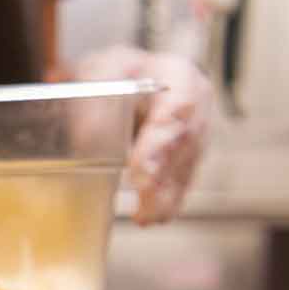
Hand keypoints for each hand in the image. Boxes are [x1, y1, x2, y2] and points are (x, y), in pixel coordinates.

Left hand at [77, 47, 212, 224]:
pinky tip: (157, 216)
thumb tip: (90, 141)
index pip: (174, 110)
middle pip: (183, 145)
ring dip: (167, 196)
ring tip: (147, 219)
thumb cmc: (118, 70)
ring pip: (186, 165)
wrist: (136, 71)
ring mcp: (198, 127)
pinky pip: (184, 175)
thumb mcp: (100, 73)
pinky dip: (170, 197)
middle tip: (145, 210)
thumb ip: (96, 103)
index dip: (158, 146)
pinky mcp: (192, 150)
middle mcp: (196, 102)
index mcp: (178, 74)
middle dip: (163, 180)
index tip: (139, 175)